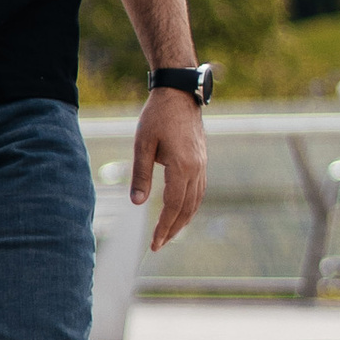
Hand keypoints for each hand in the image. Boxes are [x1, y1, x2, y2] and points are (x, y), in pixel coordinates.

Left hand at [130, 86, 207, 249]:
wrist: (180, 94)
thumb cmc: (158, 116)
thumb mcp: (143, 144)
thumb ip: (140, 175)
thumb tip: (137, 203)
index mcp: (182, 166)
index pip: (174, 206)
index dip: (164, 227)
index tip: (153, 244)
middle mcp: (197, 169)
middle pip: (187, 209)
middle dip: (173, 229)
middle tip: (159, 245)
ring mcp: (202, 165)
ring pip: (196, 202)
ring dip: (183, 221)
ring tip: (169, 234)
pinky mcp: (202, 161)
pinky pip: (199, 191)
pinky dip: (190, 206)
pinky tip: (181, 212)